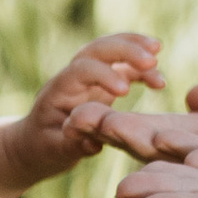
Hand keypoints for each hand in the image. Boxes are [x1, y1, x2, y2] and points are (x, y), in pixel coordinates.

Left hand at [29, 31, 160, 169]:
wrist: (38, 142)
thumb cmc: (43, 147)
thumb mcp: (52, 151)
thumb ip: (71, 145)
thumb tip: (93, 145)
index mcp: (60, 90)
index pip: (82, 69)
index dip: (103, 75)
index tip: (125, 92)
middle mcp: (74, 77)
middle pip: (98, 49)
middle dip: (125, 49)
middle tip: (152, 59)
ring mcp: (90, 77)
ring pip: (111, 50)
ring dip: (135, 46)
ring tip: (158, 50)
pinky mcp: (103, 83)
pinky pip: (124, 68)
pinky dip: (141, 70)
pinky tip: (160, 81)